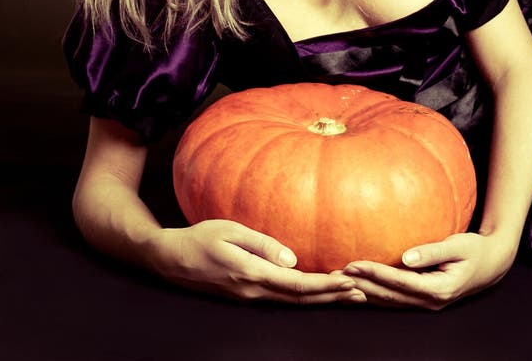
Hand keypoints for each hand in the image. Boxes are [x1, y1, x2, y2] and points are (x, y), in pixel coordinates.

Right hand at [151, 219, 366, 304]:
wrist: (171, 259)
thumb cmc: (200, 238)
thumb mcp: (230, 231)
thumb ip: (262, 244)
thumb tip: (292, 258)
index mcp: (251, 274)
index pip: (296, 284)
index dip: (324, 285)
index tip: (348, 281)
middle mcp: (253, 291)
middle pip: (299, 298)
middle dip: (331, 296)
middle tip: (361, 292)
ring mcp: (249, 297)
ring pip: (292, 301)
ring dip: (321, 298)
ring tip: (348, 294)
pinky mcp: (246, 295)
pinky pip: (281, 298)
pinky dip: (304, 296)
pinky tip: (317, 291)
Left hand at [340, 231, 515, 309]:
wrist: (491, 265)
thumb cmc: (475, 250)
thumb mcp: (459, 246)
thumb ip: (433, 251)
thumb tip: (406, 257)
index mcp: (438, 289)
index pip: (399, 282)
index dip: (374, 273)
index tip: (352, 263)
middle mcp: (430, 302)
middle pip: (388, 295)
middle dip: (360, 285)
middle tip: (334, 276)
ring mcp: (426, 304)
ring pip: (388, 301)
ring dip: (363, 292)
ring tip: (339, 283)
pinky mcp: (423, 299)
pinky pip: (394, 299)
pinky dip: (375, 294)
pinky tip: (358, 288)